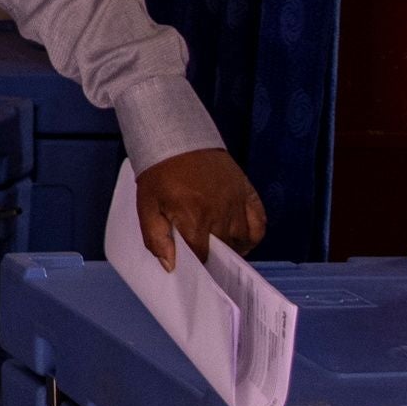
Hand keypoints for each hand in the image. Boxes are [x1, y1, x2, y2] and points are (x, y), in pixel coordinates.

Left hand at [136, 147, 266, 271]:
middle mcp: (220, 213)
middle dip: (215, 256)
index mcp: (195, 219)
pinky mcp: (246, 191)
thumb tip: (170, 265)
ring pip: (244, 238)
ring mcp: (237, 202)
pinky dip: (254, 233)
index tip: (194, 267)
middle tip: (206, 258)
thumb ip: (156, 238)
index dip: (198, 264)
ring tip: (222, 250)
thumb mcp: (147, 206)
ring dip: (235, 248)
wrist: (177, 138)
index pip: (203, 256)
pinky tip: (243, 239)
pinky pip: (260, 221)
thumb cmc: (159, 173)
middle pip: (225, 249)